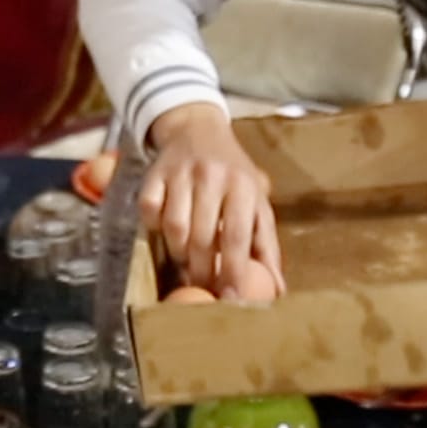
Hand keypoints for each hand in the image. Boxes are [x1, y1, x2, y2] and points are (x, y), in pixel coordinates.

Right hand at [139, 102, 284, 297]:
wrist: (198, 130)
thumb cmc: (234, 175)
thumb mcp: (257, 202)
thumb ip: (266, 244)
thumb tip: (278, 289)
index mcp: (243, 186)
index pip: (236, 235)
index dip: (234, 270)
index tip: (230, 297)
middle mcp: (212, 177)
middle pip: (203, 236)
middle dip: (203, 270)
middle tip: (203, 289)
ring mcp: (180, 174)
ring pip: (174, 226)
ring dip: (178, 253)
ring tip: (185, 263)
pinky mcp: (154, 173)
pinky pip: (148, 210)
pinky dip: (154, 228)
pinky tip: (164, 234)